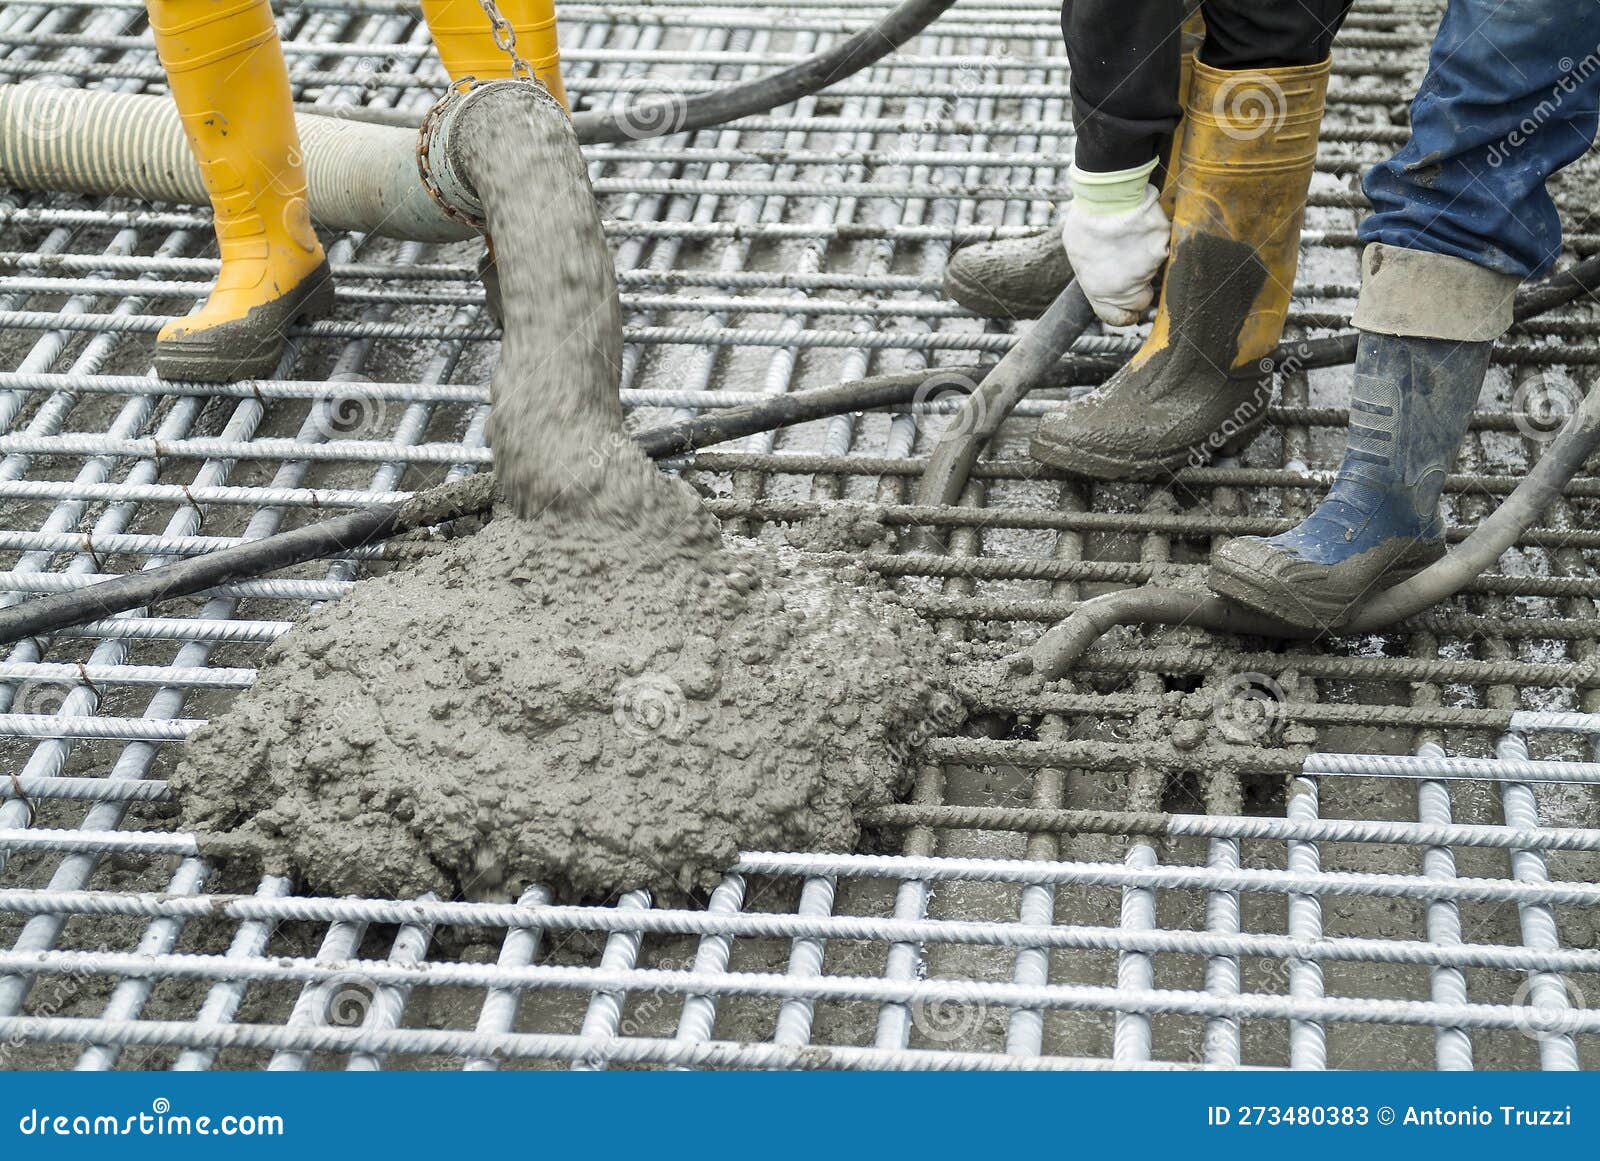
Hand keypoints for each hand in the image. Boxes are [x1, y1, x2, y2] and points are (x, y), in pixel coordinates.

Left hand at [1061, 184, 1169, 326]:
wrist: (1109, 196)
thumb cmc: (1088, 221)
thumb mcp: (1078, 253)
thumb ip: (1093, 272)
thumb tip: (1101, 275)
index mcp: (1102, 291)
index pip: (1119, 317)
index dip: (1125, 314)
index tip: (1129, 311)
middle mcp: (1128, 285)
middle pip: (1142, 299)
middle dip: (1141, 290)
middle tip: (1132, 269)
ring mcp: (1150, 267)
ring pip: (1154, 272)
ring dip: (1145, 259)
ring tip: (1130, 237)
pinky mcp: (1164, 246)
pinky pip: (1163, 249)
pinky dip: (1156, 241)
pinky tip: (1142, 227)